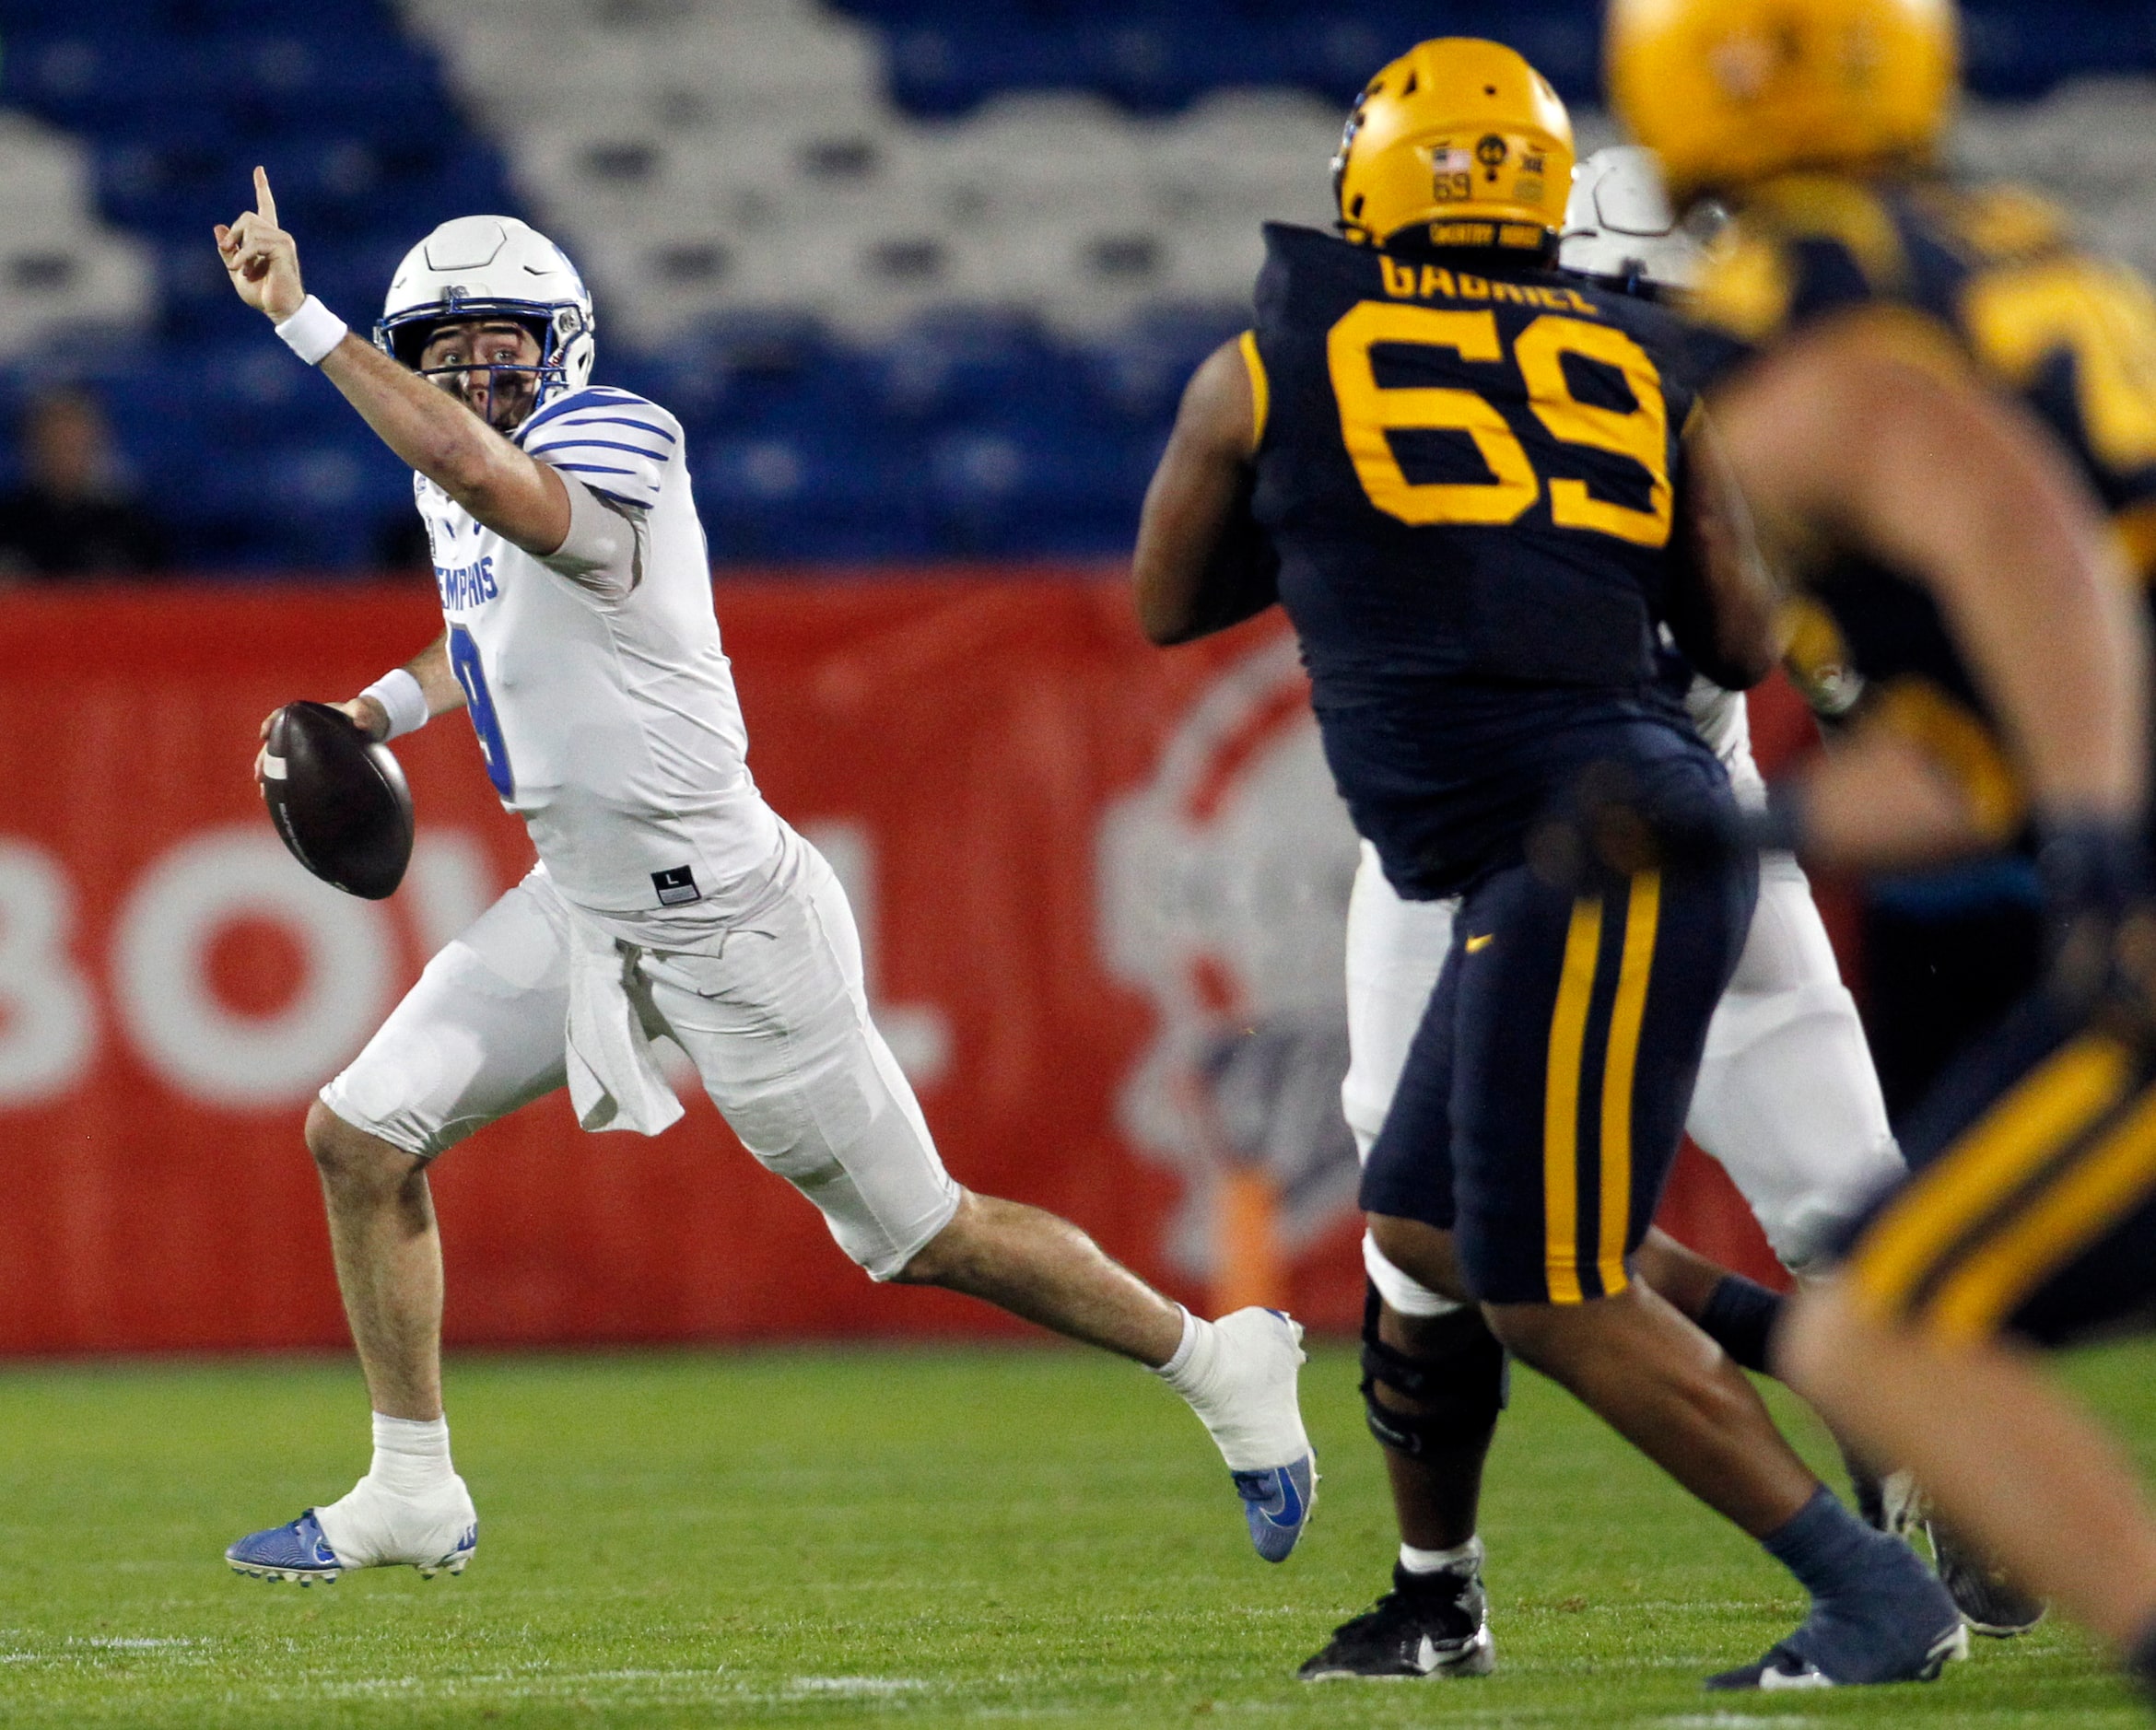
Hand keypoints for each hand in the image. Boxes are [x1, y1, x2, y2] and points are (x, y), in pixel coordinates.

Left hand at [215, 167, 304, 322]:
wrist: (281, 309)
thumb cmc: (262, 294)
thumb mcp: (236, 271)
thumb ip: (228, 250)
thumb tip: (219, 227)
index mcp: (268, 239)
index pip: (265, 207)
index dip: (262, 188)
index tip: (259, 169)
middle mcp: (278, 235)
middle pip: (248, 216)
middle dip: (234, 234)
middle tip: (228, 253)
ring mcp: (283, 240)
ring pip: (250, 227)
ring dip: (239, 250)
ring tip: (242, 269)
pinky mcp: (283, 248)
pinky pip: (255, 242)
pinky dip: (243, 256)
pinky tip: (243, 270)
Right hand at [253, 699, 382, 788]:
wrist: (369, 724)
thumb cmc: (363, 715)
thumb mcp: (363, 711)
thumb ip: (363, 714)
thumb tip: (362, 725)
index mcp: (308, 716)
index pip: (283, 716)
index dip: (271, 724)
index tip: (264, 735)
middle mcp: (301, 730)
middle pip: (276, 744)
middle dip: (264, 760)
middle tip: (259, 776)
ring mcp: (304, 744)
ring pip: (281, 760)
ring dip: (271, 775)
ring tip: (265, 793)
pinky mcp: (311, 758)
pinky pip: (295, 770)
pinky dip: (288, 783)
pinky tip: (284, 800)